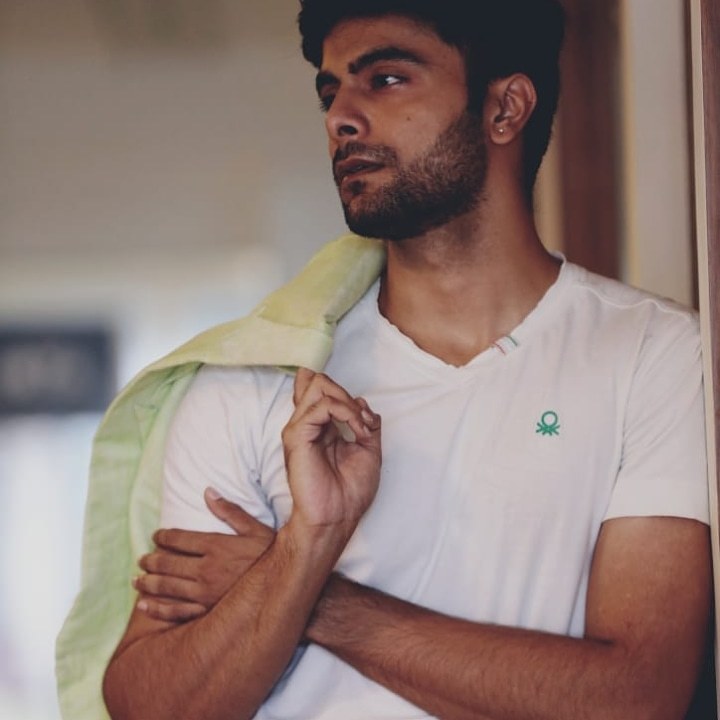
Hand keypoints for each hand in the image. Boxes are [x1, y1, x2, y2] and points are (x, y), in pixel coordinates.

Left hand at [134, 488, 274, 621]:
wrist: (286, 587)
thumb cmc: (272, 555)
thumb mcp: (256, 527)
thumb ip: (230, 511)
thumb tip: (208, 491)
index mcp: (216, 546)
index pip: (180, 539)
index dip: (164, 536)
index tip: (155, 536)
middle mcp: (206, 570)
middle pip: (168, 563)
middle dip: (151, 560)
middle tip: (141, 559)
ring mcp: (204, 593)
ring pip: (167, 587)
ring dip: (148, 583)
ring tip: (136, 580)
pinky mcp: (206, 612)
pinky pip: (175, 611)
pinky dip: (156, 609)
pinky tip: (144, 606)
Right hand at [282, 368, 381, 534]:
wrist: (338, 517)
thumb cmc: (350, 491)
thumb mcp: (369, 450)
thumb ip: (366, 423)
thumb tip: (362, 401)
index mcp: (320, 427)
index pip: (320, 389)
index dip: (346, 393)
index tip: (366, 418)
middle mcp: (307, 424)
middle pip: (318, 381)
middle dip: (347, 393)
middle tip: (363, 419)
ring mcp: (299, 428)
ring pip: (319, 385)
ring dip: (348, 402)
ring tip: (361, 425)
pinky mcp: (297, 435)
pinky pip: (323, 406)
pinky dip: (346, 412)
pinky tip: (357, 430)